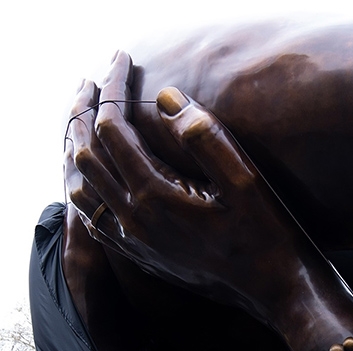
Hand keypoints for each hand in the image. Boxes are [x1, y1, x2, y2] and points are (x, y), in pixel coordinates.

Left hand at [64, 51, 321, 324]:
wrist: (275, 289)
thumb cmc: (266, 233)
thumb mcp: (244, 180)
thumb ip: (204, 136)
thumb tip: (168, 98)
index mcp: (155, 196)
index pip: (113, 128)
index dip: (112, 87)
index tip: (121, 59)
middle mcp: (135, 221)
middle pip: (86, 155)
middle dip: (84, 111)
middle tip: (91, 81)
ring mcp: (136, 243)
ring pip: (82, 190)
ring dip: (77, 150)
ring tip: (83, 123)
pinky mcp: (143, 258)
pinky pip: (95, 221)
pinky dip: (86, 190)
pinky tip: (94, 180)